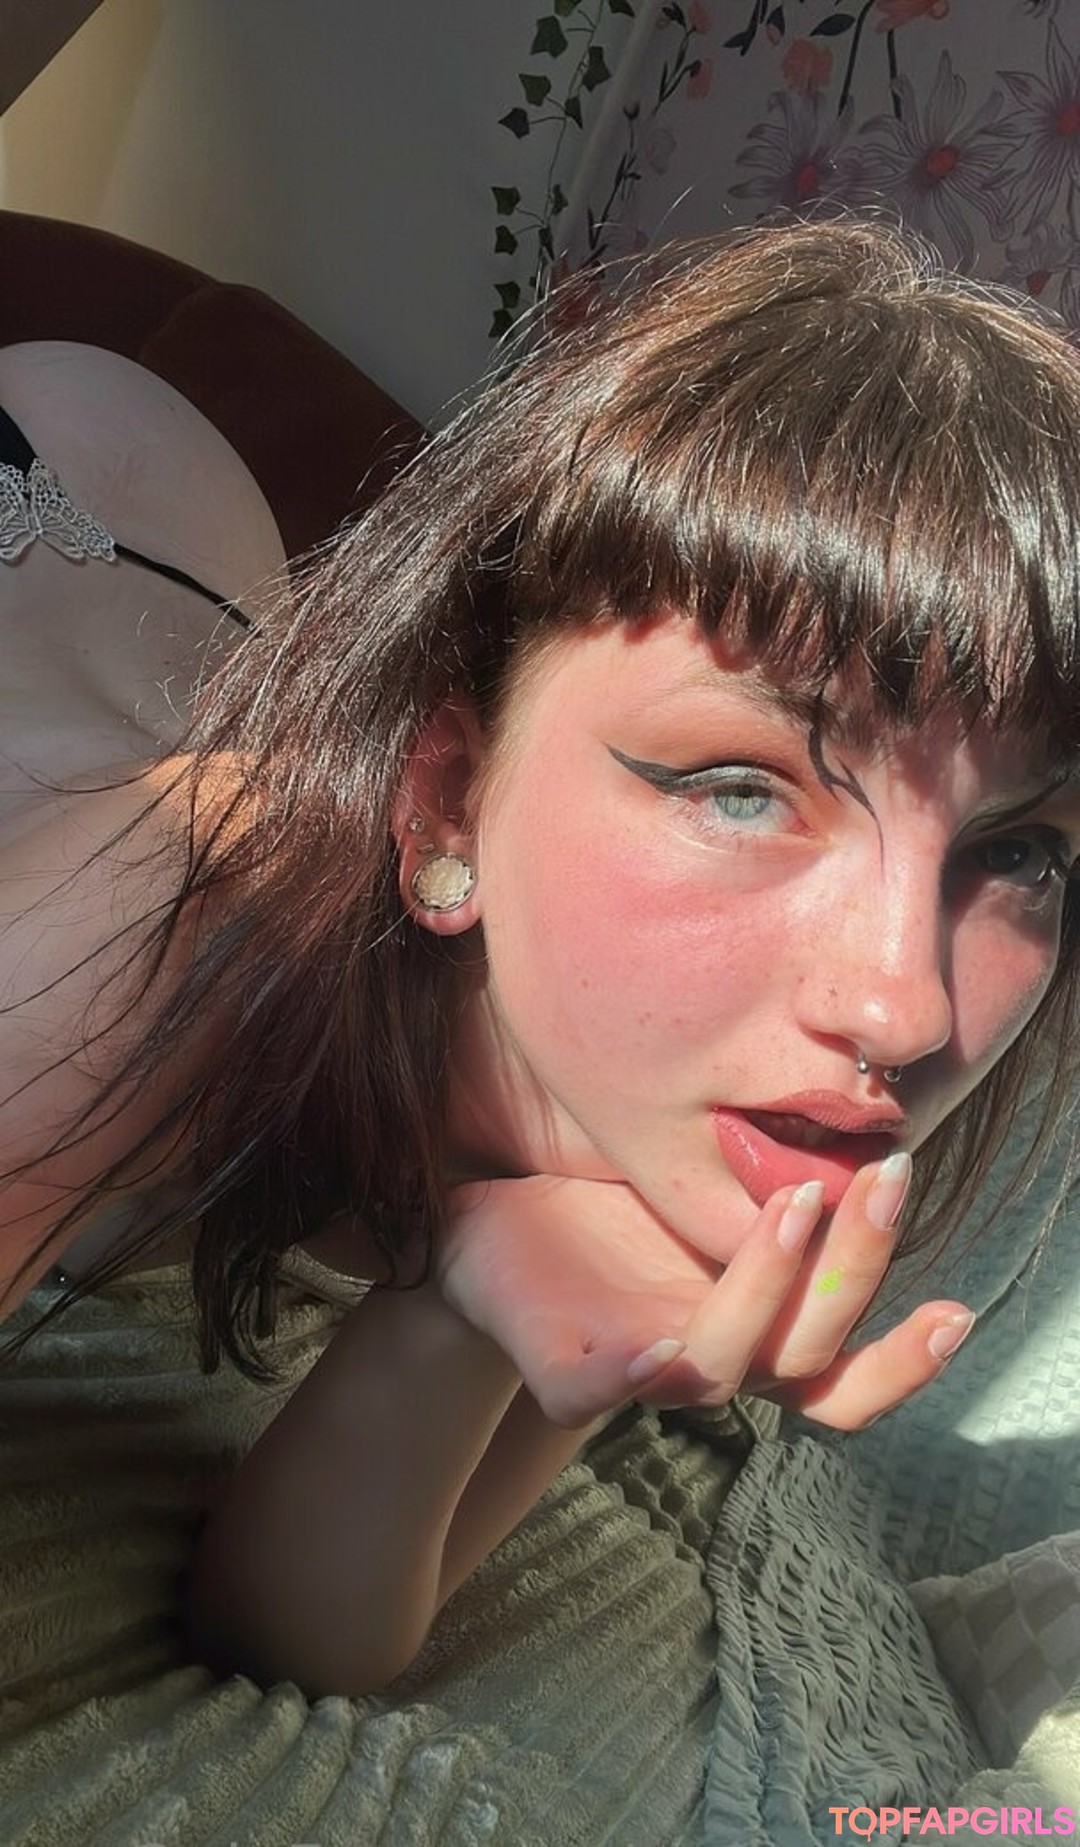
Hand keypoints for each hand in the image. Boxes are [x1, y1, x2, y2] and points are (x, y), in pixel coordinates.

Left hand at [438, 1166, 973, 1430]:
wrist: (484, 1238)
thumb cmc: (604, 1210)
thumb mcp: (698, 1185)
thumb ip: (768, 1171)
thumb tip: (851, 1102)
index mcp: (752, 1325)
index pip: (844, 1362)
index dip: (906, 1358)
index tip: (959, 1312)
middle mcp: (712, 1358)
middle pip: (810, 1353)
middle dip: (858, 1268)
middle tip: (888, 1179)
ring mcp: (641, 1370)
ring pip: (726, 1364)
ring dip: (770, 1286)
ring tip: (794, 1202)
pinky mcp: (563, 1374)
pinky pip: (602, 1390)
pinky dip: (637, 1374)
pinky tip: (661, 1347)